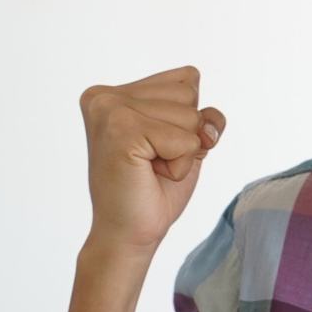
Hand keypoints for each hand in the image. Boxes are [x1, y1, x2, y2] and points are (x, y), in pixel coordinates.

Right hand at [79, 66, 225, 259]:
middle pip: (190, 93)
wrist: (130, 233)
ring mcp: (110, 110)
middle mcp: (104, 96)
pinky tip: (150, 175)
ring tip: (150, 168)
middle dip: (185, 135)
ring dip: (182, 151)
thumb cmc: (155, 188)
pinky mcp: (121, 130)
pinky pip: (186, 140)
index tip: (157, 146)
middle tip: (152, 162)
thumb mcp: (187, 140)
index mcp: (113, 93)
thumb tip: (208, 122)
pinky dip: (180, 165)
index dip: (188, 119)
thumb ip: (203, 115)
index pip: (187, 79)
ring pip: (191, 115)